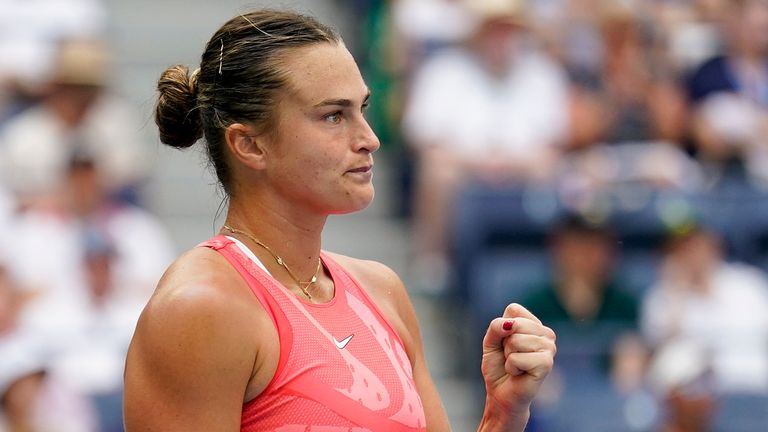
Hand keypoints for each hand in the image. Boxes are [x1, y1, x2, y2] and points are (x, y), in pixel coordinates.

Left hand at [480, 303, 555, 427]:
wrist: (502, 394)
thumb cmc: (498, 367)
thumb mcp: (491, 342)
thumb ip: (496, 327)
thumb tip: (510, 325)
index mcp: (534, 324)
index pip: (514, 310)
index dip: (502, 327)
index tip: (505, 343)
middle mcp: (546, 333)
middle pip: (514, 324)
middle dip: (504, 343)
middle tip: (510, 357)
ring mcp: (549, 348)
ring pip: (515, 341)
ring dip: (508, 357)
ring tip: (515, 366)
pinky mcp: (546, 363)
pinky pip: (517, 358)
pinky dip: (512, 367)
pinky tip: (519, 373)